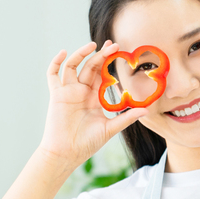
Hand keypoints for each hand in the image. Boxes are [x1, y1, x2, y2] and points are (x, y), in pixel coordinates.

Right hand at [38, 41, 147, 172]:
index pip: (102, 75)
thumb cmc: (87, 144)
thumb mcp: (110, 129)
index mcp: (93, 98)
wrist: (67, 153)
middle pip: (90, 67)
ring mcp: (68, 92)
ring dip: (81, 54)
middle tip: (113, 45)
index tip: (119, 51)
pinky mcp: (57, 95)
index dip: (109, 62)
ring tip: (93, 45)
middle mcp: (81, 92)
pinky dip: (56, 62)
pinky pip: (53, 75)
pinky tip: (64, 53)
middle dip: (100, 55)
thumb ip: (126, 118)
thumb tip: (146, 110)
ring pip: (73, 66)